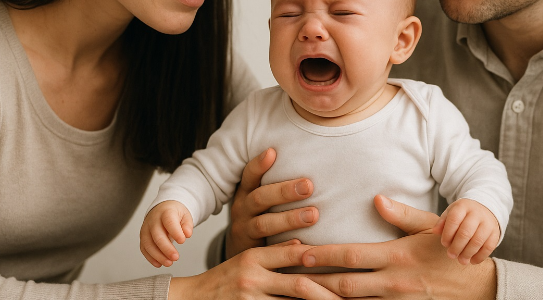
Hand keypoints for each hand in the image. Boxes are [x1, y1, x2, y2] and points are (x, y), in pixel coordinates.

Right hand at [139, 200, 192, 266]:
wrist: (161, 209)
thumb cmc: (174, 213)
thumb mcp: (185, 215)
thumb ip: (187, 224)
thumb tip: (187, 234)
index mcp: (165, 212)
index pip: (169, 222)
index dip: (175, 232)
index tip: (182, 241)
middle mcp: (153, 220)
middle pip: (157, 235)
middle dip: (166, 248)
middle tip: (176, 257)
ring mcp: (146, 229)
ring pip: (148, 244)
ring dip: (158, 256)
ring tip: (169, 263)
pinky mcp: (143, 237)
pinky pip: (144, 249)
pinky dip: (151, 258)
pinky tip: (159, 264)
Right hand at [169, 240, 340, 299]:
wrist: (190, 299)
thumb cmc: (224, 279)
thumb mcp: (247, 260)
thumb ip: (274, 254)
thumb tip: (305, 246)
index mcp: (254, 256)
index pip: (295, 254)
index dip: (322, 256)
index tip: (347, 259)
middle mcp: (252, 277)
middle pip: (299, 285)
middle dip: (327, 290)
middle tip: (352, 293)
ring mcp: (249, 299)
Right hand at [227, 147, 318, 257]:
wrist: (241, 259)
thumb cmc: (260, 217)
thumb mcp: (260, 200)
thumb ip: (275, 185)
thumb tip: (309, 161)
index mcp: (245, 193)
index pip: (249, 175)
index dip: (258, 164)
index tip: (272, 152)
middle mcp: (242, 209)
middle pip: (260, 198)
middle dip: (284, 191)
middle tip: (309, 186)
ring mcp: (244, 230)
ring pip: (264, 223)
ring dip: (289, 219)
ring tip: (313, 215)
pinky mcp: (250, 252)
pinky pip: (267, 249)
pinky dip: (283, 246)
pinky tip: (300, 243)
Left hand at [301, 195, 496, 299]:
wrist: (478, 288)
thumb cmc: (449, 252)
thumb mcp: (430, 227)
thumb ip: (401, 214)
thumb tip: (376, 198)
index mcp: (397, 257)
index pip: (352, 256)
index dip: (323, 255)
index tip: (300, 251)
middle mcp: (393, 283)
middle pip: (344, 285)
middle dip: (313, 281)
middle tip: (286, 275)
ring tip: (297, 294)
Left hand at [433, 198, 499, 264]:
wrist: (485, 209)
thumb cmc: (463, 214)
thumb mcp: (452, 212)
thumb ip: (443, 221)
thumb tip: (435, 231)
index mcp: (463, 206)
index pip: (454, 219)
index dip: (448, 233)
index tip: (444, 243)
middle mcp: (476, 213)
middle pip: (466, 232)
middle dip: (457, 246)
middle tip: (451, 255)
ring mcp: (487, 223)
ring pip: (478, 240)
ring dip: (468, 253)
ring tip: (461, 260)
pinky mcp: (495, 232)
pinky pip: (489, 246)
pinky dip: (480, 256)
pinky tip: (472, 261)